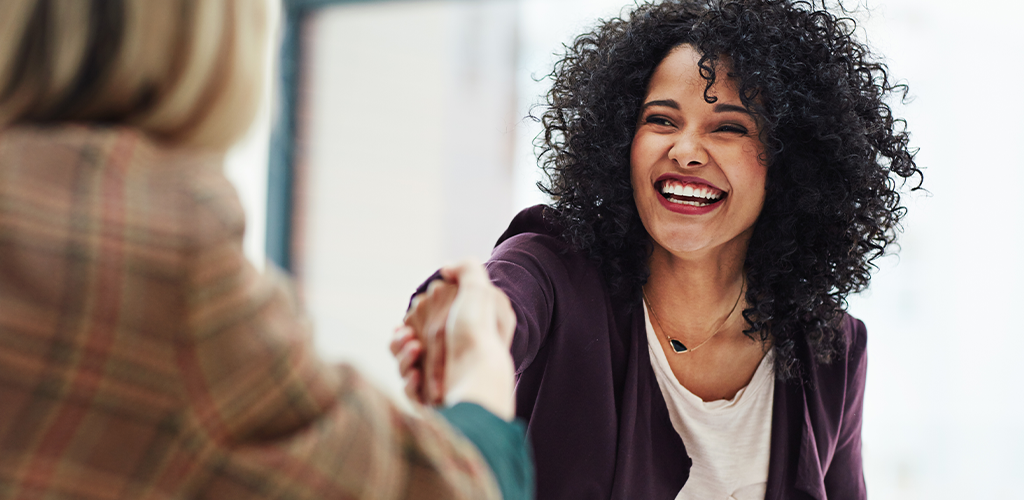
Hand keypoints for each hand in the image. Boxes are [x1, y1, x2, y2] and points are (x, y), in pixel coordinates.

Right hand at [395, 260, 516, 419]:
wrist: (479, 376)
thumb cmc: (478, 333)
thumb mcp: (479, 291)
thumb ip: (466, 269)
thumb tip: (447, 268)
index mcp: (458, 335)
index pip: (424, 325)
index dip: (413, 320)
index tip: (411, 316)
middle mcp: (449, 358)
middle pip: (408, 345)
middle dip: (401, 339)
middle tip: (408, 336)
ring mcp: (440, 381)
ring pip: (404, 367)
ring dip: (402, 356)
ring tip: (415, 349)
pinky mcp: (432, 402)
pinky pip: (410, 391)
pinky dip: (409, 381)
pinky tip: (417, 374)